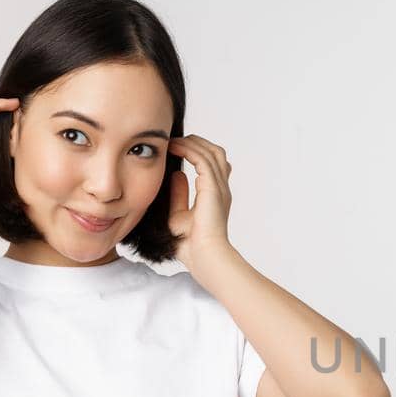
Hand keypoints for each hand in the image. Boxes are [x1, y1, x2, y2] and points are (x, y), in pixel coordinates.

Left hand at [166, 134, 234, 267]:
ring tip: (174, 141)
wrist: (203, 256)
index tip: (177, 148)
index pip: (213, 165)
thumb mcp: (178, 214)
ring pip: (211, 152)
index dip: (197, 152)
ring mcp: (219, 188)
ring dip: (192, 143)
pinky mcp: (213, 189)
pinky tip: (175, 148)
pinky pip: (202, 160)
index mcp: (216, 196)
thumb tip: (177, 174)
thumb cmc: (191, 244)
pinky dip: (189, 150)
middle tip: (176, 141)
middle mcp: (221, 189)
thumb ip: (179, 194)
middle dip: (197, 142)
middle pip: (216, 153)